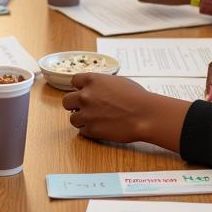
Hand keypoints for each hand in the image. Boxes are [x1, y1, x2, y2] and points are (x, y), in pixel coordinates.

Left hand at [61, 74, 187, 150]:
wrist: (144, 114)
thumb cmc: (136, 96)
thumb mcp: (117, 81)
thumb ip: (101, 84)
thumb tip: (97, 88)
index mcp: (91, 80)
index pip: (73, 81)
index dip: (79, 87)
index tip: (84, 92)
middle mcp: (85, 96)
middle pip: (66, 101)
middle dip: (75, 104)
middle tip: (85, 108)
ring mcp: (86, 114)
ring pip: (72, 118)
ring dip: (81, 119)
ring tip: (94, 119)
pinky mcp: (90, 130)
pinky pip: (82, 131)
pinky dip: (89, 130)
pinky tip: (100, 127)